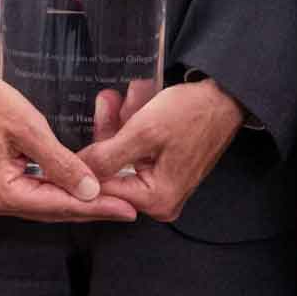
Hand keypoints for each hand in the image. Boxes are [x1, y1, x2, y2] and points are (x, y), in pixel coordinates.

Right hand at [0, 46, 139, 222]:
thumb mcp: (28, 127)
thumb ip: (60, 163)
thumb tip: (90, 190)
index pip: (58, 205)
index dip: (96, 207)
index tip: (126, 210)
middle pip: (50, 209)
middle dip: (89, 208)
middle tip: (125, 208)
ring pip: (39, 202)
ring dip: (72, 200)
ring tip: (107, 199)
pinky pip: (27, 192)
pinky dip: (52, 189)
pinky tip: (74, 187)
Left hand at [78, 78, 244, 222]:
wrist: (225, 98)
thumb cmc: (191, 114)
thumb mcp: (144, 132)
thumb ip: (107, 156)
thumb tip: (76, 171)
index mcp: (156, 199)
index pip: (104, 187)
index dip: (86, 159)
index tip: (71, 139)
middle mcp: (159, 199)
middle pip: (114, 167)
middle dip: (109, 130)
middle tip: (108, 100)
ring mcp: (162, 183)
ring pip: (124, 153)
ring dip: (121, 122)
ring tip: (124, 96)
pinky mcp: (163, 166)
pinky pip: (137, 148)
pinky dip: (133, 125)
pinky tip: (135, 101)